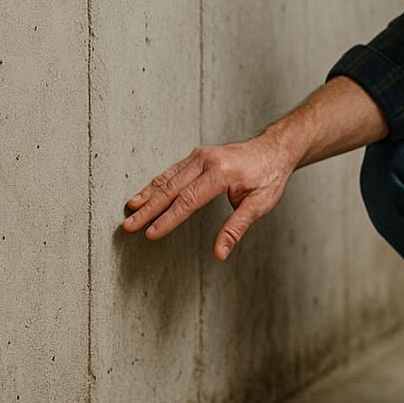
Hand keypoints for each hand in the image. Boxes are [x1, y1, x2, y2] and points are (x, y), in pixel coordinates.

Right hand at [120, 76, 387, 261]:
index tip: (150, 233)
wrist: (275, 149)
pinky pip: (172, 172)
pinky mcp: (197, 156)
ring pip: (167, 178)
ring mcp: (200, 156)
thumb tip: (219, 253)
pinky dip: (156, 185)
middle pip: (171, 189)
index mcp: (221, 173)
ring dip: (147, 196)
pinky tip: (144, 196)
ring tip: (130, 211)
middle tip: (129, 226)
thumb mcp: (259, 204)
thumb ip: (236, 228)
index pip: (188, 201)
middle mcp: (207, 161)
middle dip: (148, 209)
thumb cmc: (269, 177)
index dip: (168, 219)